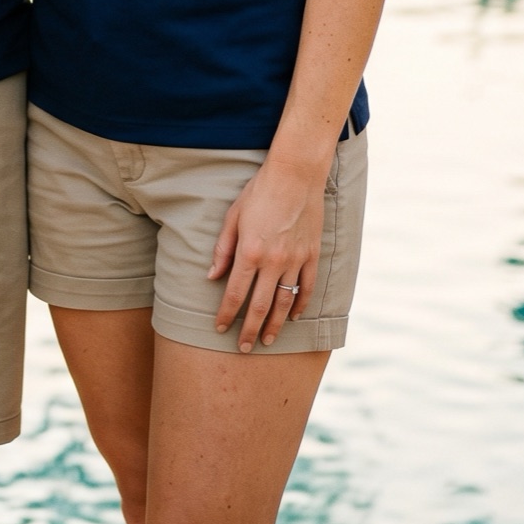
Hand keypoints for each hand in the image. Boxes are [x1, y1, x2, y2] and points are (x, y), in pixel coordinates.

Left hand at [207, 159, 325, 351]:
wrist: (295, 174)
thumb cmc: (259, 192)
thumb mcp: (233, 216)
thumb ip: (223, 249)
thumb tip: (211, 276)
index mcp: (250, 251)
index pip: (235, 293)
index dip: (226, 315)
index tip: (219, 329)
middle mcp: (273, 260)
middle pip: (259, 305)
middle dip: (249, 329)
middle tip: (244, 348)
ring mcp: (296, 259)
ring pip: (285, 302)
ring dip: (275, 324)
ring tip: (267, 339)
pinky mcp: (313, 254)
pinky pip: (307, 287)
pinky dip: (301, 304)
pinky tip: (294, 317)